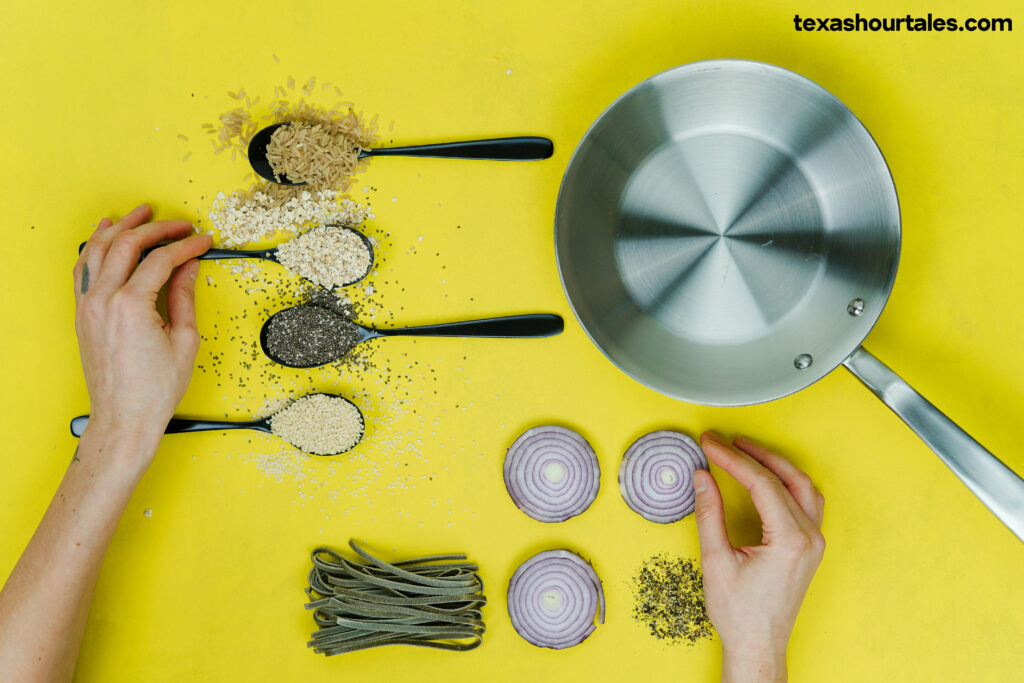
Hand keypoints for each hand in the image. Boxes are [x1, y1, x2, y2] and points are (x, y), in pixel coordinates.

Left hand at [73, 204, 210, 466]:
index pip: (161, 259)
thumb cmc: (153, 390)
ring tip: (140, 214)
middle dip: (156, 228)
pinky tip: (105, 234)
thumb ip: (184, 296)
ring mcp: (88, 305)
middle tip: (179, 224)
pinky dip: (94, 246)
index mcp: (131, 306)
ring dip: (121, 226)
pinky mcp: (82, 313)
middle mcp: (104, 300)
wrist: (124, 418)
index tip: (203, 242)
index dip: (187, 246)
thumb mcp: (184, 340)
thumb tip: (189, 268)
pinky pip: (83, 268)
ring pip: (99, 249)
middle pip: (128, 244)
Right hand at [693, 432, 824, 682]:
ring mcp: (814, 542)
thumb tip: (703, 477)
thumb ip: (709, 513)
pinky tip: (767, 477)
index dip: (732, 459)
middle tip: (724, 440)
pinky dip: (786, 482)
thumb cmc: (740, 613)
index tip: (710, 445)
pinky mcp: (809, 547)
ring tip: (745, 450)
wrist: (758, 645)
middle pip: (785, 477)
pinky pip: (806, 502)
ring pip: (801, 486)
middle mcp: (809, 538)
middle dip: (753, 454)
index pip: (761, 483)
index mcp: (789, 540)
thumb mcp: (716, 560)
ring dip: (775, 464)